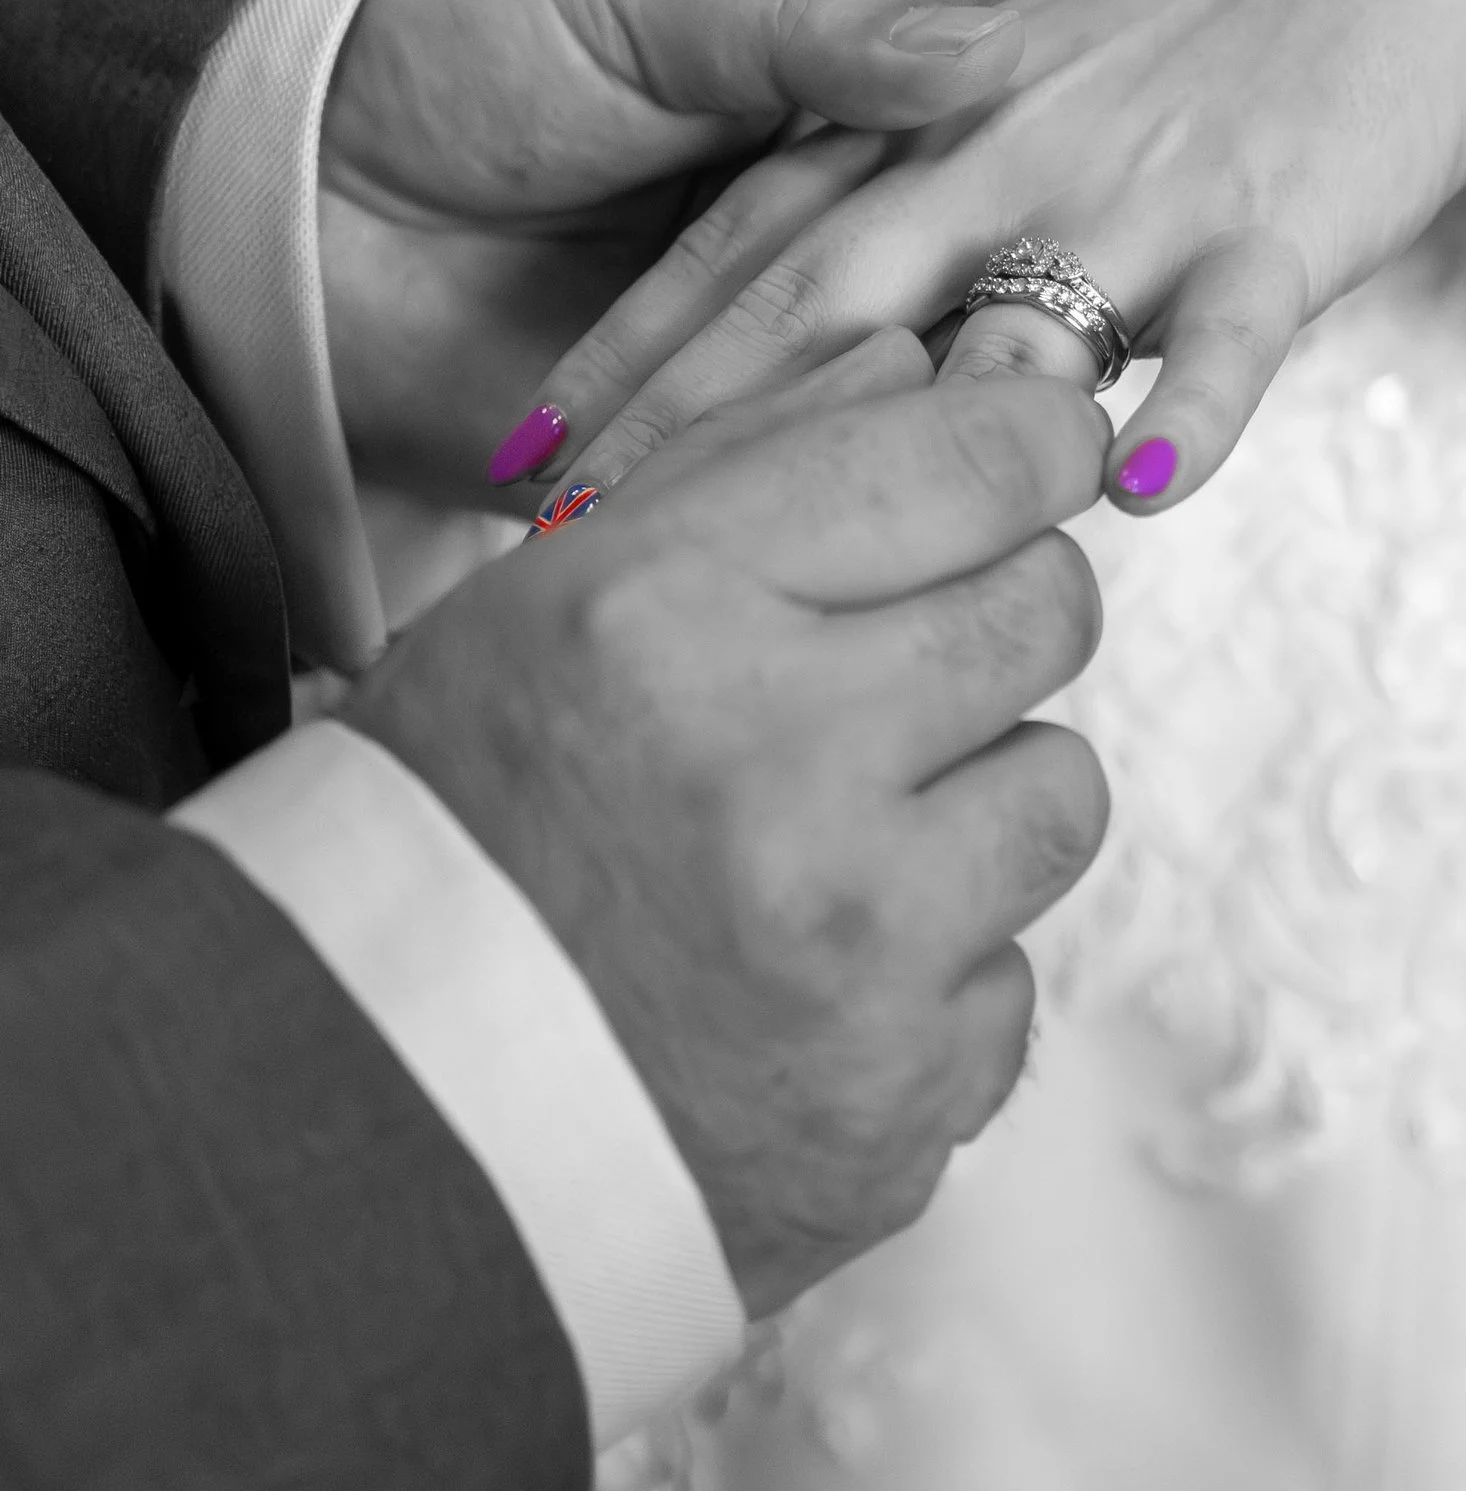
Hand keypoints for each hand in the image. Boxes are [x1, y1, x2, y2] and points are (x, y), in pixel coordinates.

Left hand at [317, 0, 1024, 505]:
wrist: (283, 147)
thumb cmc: (471, 38)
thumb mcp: (657, 6)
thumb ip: (817, 35)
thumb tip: (991, 52)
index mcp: (835, 162)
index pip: (955, 236)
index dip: (1004, 284)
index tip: (1056, 337)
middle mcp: (804, 282)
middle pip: (909, 360)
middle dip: (944, 409)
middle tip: (1007, 459)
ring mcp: (730, 388)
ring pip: (834, 451)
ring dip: (863, 485)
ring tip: (919, 515)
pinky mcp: (653, 475)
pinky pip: (729, 517)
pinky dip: (759, 535)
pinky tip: (807, 555)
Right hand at [342, 333, 1111, 1316]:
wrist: (375, 1127)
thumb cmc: (459, 827)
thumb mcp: (551, 604)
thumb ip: (746, 463)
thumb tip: (932, 364)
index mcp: (664, 616)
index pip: (969, 466)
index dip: (1034, 446)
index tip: (1045, 454)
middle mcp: (777, 771)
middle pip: (1050, 612)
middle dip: (1005, 617)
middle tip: (913, 666)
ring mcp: (855, 952)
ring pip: (1065, 793)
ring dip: (983, 802)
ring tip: (847, 840)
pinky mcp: (905, 1100)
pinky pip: (1013, 980)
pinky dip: (934, 977)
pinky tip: (811, 987)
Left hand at [512, 0, 1465, 508]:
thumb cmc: (1215, 39)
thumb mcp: (1039, 103)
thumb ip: (943, 216)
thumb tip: (860, 379)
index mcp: (936, 123)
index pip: (753, 244)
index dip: (633, 350)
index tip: (534, 461)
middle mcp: (1005, 155)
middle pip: (822, 300)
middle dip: (697, 428)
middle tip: (593, 549)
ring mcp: (1139, 189)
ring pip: (999, 325)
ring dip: (900, 450)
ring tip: (809, 577)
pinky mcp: (1277, 218)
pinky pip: (1229, 326)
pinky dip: (1195, 402)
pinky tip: (1140, 489)